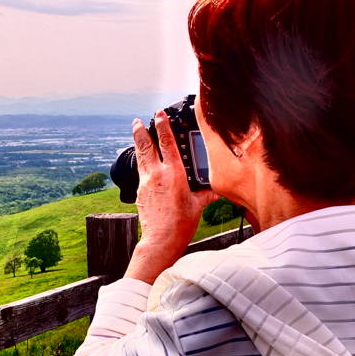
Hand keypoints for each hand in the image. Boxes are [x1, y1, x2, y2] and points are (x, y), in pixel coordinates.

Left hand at [126, 110, 217, 283]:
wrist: (161, 241)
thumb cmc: (180, 225)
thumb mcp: (198, 206)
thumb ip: (207, 194)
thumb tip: (218, 190)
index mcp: (174, 174)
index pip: (168, 143)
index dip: (163, 126)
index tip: (160, 114)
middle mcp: (157, 175)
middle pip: (146, 146)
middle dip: (141, 131)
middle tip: (137, 121)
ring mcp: (146, 183)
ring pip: (140, 157)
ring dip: (138, 143)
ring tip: (136, 132)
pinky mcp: (140, 192)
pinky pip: (140, 172)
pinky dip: (141, 163)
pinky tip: (143, 162)